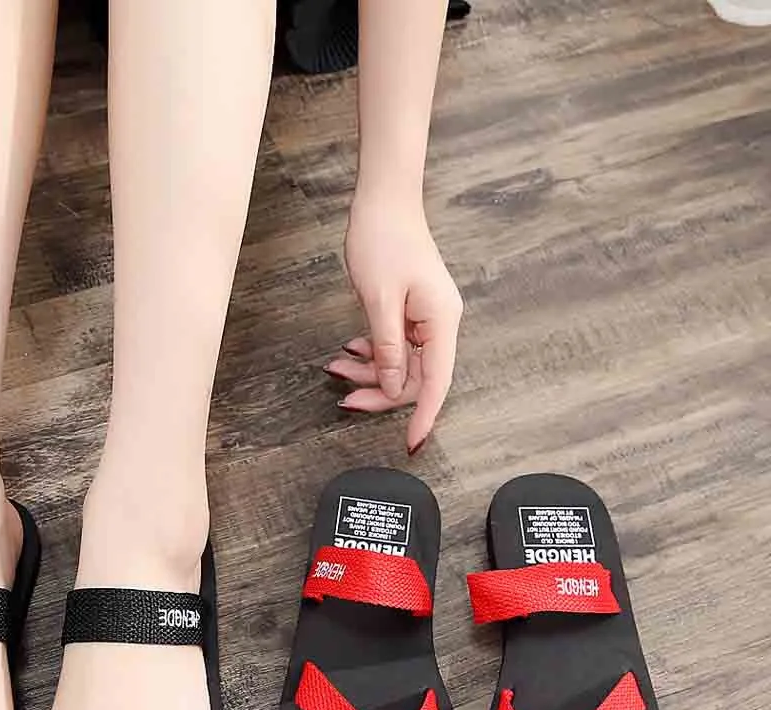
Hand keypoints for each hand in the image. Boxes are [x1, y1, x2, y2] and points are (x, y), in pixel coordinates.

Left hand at [327, 192, 462, 453]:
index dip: (423, 415)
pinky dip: (372, 353)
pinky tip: (350, 351)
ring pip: (401, 363)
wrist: (383, 200)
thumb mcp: (379, 300)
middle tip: (344, 398)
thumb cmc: (383, 240)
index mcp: (441, 321)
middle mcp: (440, 323)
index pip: (436, 383)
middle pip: (416, 377)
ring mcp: (427, 318)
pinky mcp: (412, 311)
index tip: (412, 443)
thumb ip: (387, 348)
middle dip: (379, 390)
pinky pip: (395, 346)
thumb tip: (392, 386)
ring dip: (369, 371)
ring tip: (335, 367)